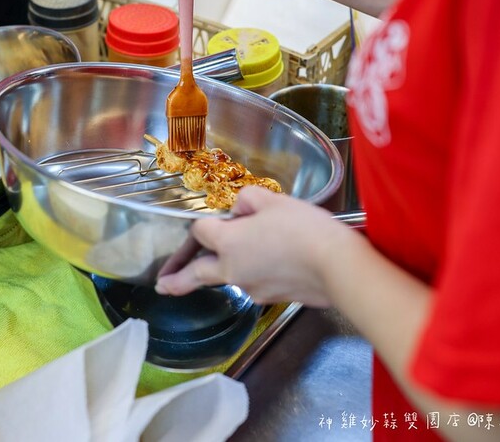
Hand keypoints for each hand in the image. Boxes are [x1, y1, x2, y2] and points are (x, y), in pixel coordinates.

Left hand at [155, 186, 361, 306]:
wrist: (338, 267)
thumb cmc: (304, 229)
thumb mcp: (273, 201)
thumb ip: (248, 200)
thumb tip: (240, 209)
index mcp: (227, 243)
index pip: (200, 232)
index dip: (204, 224)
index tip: (205, 225)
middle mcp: (232, 270)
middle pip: (196, 275)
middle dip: (176, 280)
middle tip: (162, 285)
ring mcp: (252, 289)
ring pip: (230, 277)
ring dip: (229, 268)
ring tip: (251, 254)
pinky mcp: (272, 300)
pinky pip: (257, 283)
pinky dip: (259, 274)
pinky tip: (278, 263)